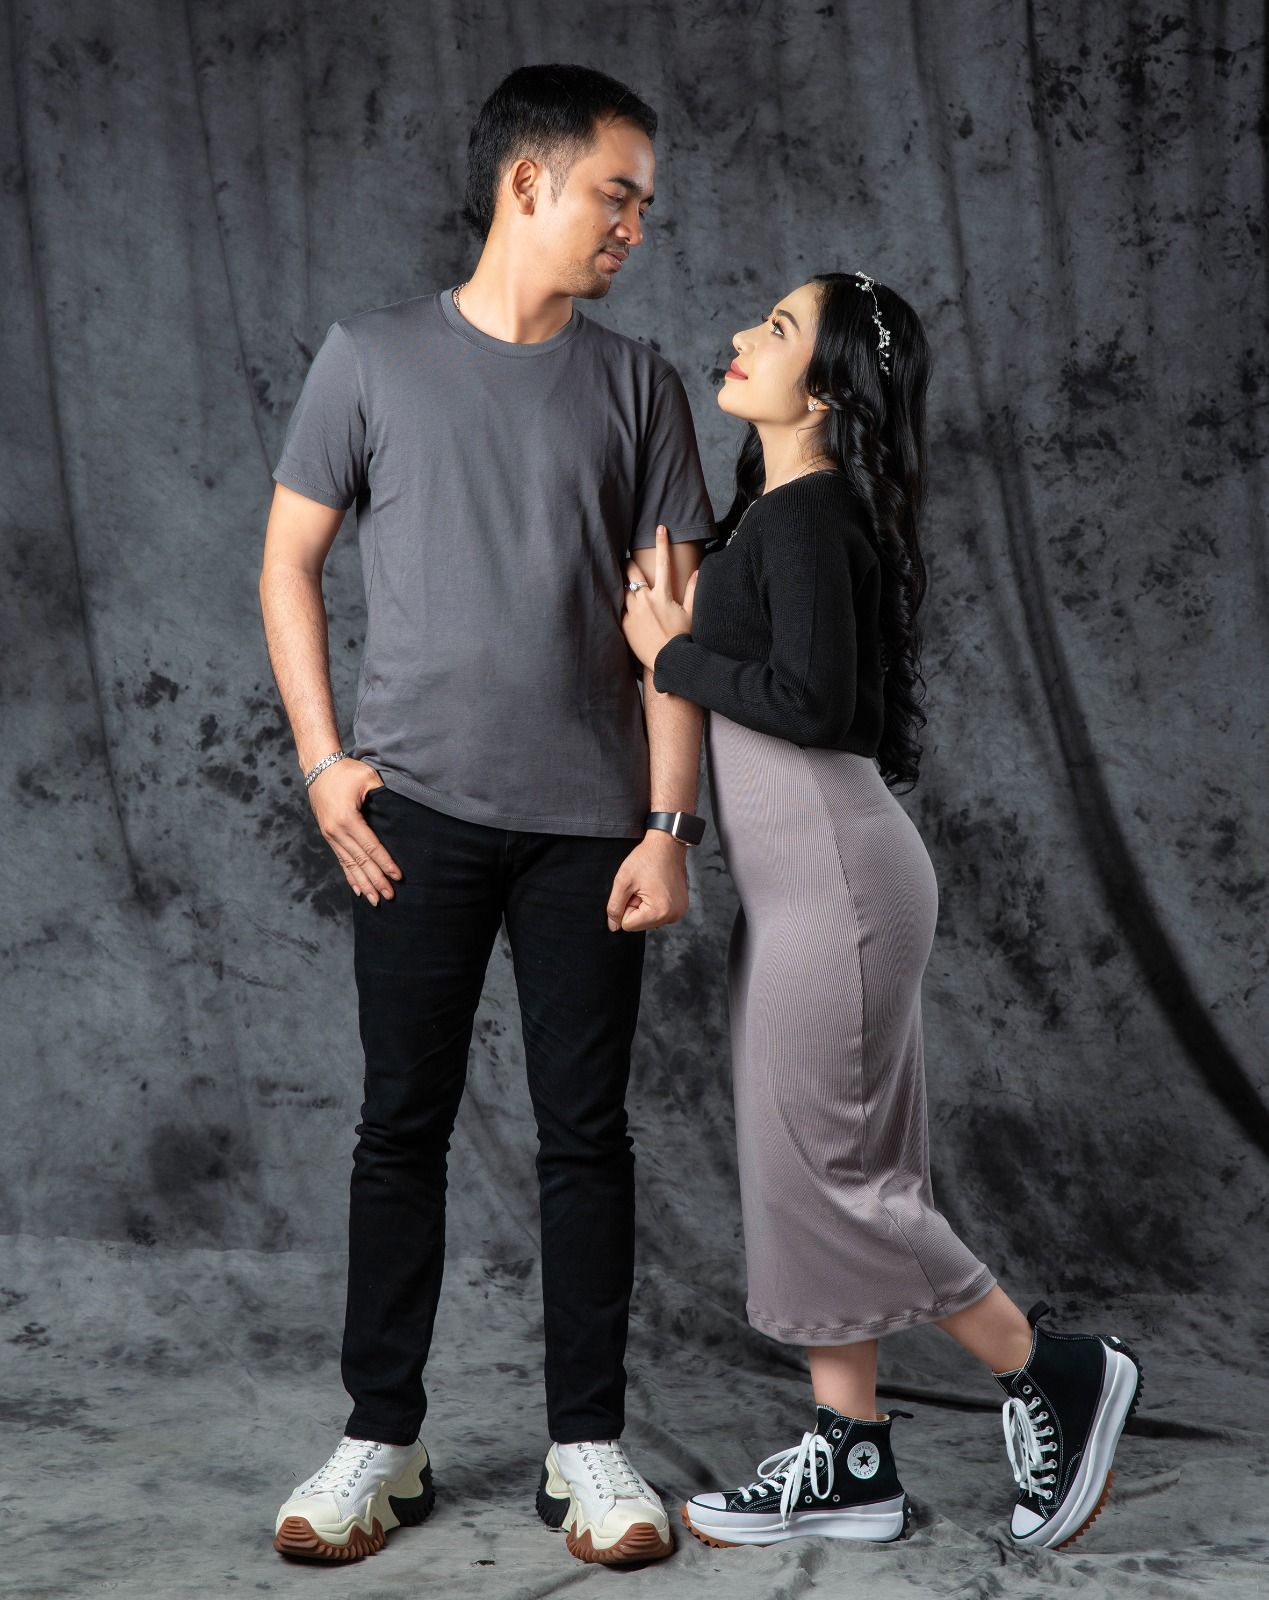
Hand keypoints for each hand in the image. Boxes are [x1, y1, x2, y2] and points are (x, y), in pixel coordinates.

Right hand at [306, 757, 402, 905]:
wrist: (318, 768)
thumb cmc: (346, 771)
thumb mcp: (368, 778)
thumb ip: (382, 795)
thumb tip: (397, 813)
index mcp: (347, 819)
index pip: (370, 847)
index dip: (385, 863)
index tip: (397, 876)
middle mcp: (336, 831)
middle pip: (360, 861)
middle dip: (376, 880)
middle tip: (389, 896)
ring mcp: (330, 835)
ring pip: (349, 865)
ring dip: (362, 883)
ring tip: (375, 900)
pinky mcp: (329, 835)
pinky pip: (341, 860)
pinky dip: (350, 876)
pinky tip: (358, 889)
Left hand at [605, 830, 688, 931]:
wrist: (667, 844)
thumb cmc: (647, 858)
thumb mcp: (623, 881)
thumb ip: (614, 907)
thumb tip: (613, 926)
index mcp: (659, 912)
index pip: (628, 925)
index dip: (626, 906)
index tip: (635, 889)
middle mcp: (672, 916)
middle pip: (639, 924)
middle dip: (636, 906)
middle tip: (642, 886)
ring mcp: (679, 912)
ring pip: (648, 919)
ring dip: (644, 904)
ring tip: (650, 885)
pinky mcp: (681, 907)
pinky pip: (659, 913)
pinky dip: (654, 902)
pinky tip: (657, 887)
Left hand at [621, 524, 697, 669]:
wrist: (667, 661)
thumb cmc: (682, 638)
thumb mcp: (691, 613)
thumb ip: (693, 590)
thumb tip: (698, 572)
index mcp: (663, 595)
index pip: (663, 562)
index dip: (662, 542)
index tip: (660, 527)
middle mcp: (645, 600)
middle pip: (632, 572)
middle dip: (630, 563)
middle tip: (629, 561)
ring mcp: (633, 612)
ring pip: (625, 590)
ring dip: (628, 587)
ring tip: (630, 588)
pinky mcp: (625, 624)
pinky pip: (622, 610)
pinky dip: (626, 607)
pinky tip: (630, 611)